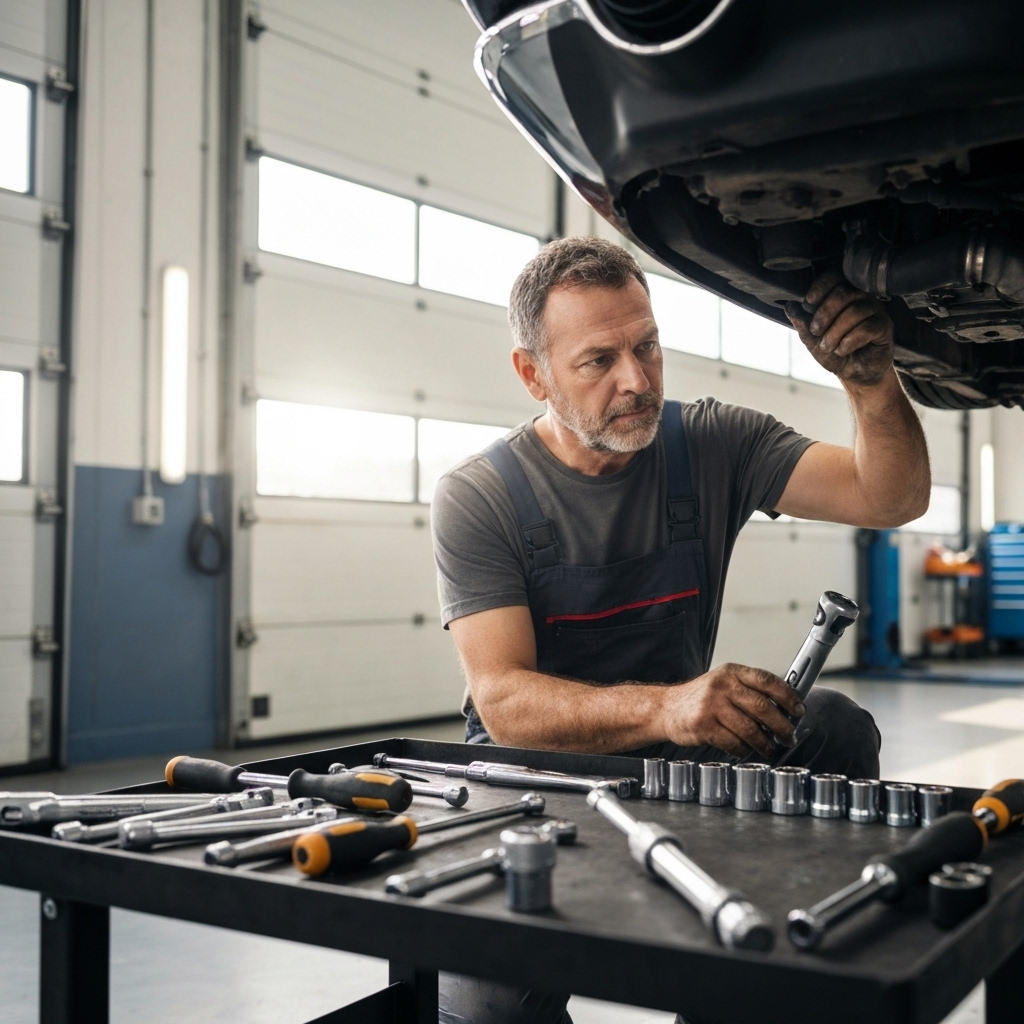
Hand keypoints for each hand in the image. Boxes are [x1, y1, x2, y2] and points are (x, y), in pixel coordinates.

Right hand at [661, 664, 804, 757]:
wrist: (666, 708)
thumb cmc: (701, 698)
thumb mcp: (724, 683)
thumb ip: (750, 690)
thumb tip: (785, 707)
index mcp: (731, 672)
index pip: (767, 681)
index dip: (788, 697)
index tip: (799, 710)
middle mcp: (722, 686)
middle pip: (763, 708)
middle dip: (782, 726)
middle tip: (789, 736)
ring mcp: (712, 706)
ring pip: (751, 729)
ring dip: (765, 743)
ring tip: (770, 748)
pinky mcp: (704, 727)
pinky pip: (734, 743)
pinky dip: (744, 750)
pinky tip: (746, 750)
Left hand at [785, 272, 893, 387]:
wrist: (854, 373)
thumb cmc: (835, 352)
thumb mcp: (812, 339)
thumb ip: (802, 323)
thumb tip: (789, 306)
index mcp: (844, 295)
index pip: (835, 277)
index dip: (820, 287)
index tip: (808, 303)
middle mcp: (862, 298)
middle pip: (844, 293)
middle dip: (824, 314)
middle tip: (816, 331)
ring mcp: (875, 311)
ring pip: (855, 311)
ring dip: (835, 332)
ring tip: (828, 346)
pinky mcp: (884, 326)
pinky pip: (867, 327)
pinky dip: (849, 341)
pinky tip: (843, 350)